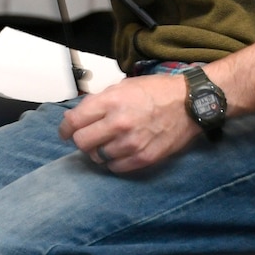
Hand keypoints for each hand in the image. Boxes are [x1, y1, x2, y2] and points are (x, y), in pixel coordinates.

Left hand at [57, 74, 199, 172]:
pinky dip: (113, 162)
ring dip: (98, 152)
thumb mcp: (124, 86)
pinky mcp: (143, 158)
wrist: (190, 104)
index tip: (65, 131)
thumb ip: (99, 101)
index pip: (74, 121)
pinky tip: (119, 152)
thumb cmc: (157, 92)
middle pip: (82, 142)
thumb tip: (77, 115)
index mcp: (111, 102)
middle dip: (80, 140)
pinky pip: (116, 168)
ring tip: (107, 143)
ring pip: (97, 157)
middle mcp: (119, 123)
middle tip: (86, 137)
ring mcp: (131, 143)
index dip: (64, 128)